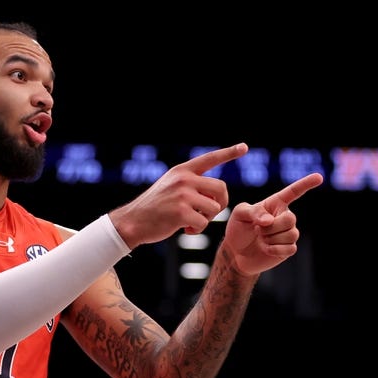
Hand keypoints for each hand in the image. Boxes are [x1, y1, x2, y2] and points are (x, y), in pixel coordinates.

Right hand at [108, 143, 248, 247]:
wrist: (133, 221)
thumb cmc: (154, 208)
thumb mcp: (170, 186)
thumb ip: (191, 184)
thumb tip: (215, 195)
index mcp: (182, 171)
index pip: (210, 158)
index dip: (229, 153)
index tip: (244, 147)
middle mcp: (183, 179)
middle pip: (220, 188)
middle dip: (220, 203)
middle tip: (209, 213)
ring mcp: (182, 195)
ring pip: (214, 207)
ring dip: (207, 219)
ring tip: (192, 222)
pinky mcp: (181, 212)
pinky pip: (204, 223)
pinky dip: (198, 229)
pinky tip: (185, 229)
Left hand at [220, 171, 322, 275]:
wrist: (236, 253)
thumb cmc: (238, 229)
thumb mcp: (239, 214)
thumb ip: (253, 211)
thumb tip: (269, 221)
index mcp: (275, 204)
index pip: (293, 192)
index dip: (306, 184)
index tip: (319, 177)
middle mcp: (285, 216)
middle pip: (290, 219)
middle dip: (271, 227)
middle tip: (258, 230)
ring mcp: (288, 233)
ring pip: (291, 234)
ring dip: (271, 239)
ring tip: (261, 239)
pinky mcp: (288, 248)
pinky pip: (290, 248)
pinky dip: (274, 249)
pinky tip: (266, 249)